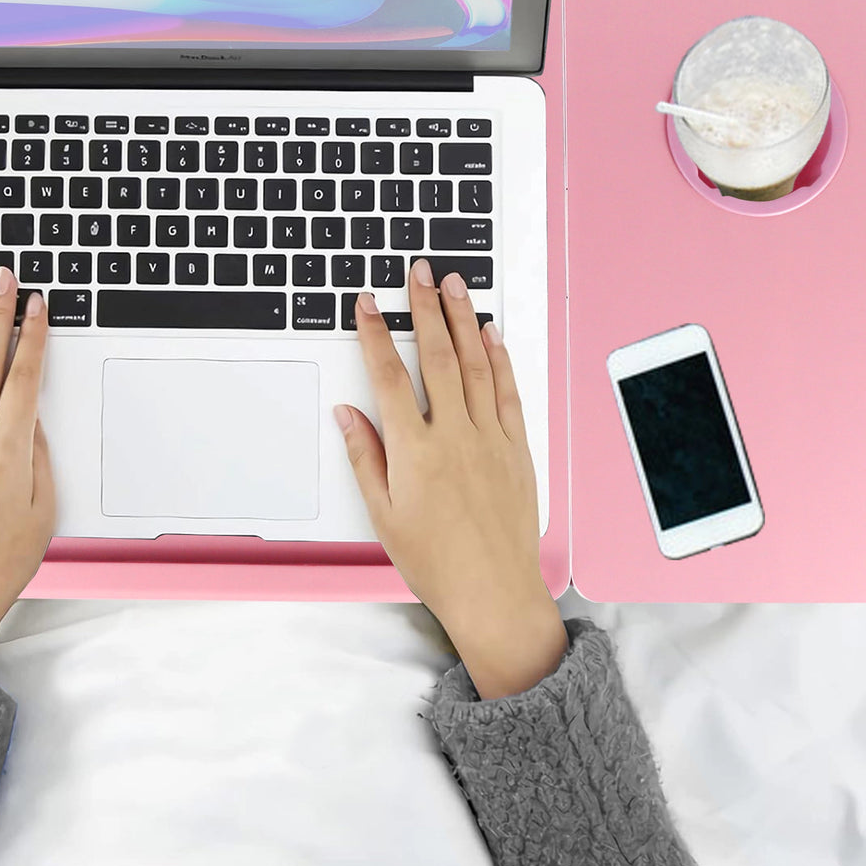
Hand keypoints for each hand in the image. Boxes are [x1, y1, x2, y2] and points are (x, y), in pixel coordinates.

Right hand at [335, 259, 566, 698]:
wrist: (493, 593)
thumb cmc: (435, 562)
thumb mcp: (383, 514)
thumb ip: (366, 456)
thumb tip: (349, 415)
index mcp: (414, 451)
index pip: (389, 376)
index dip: (376, 334)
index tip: (367, 303)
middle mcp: (454, 436)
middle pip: (438, 356)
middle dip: (426, 308)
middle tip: (420, 272)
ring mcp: (490, 439)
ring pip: (477, 364)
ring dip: (465, 320)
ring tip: (456, 285)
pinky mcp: (517, 449)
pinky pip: (509, 392)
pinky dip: (501, 359)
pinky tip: (493, 335)